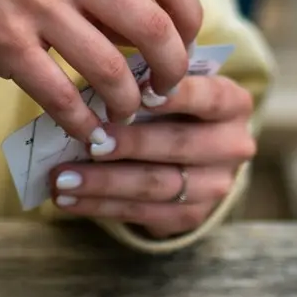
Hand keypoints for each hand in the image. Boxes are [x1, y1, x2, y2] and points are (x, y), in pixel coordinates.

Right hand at [0, 0, 202, 145]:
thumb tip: (157, 24)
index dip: (190, 21)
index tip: (185, 47)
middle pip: (154, 27)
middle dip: (171, 71)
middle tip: (165, 92)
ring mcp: (34, 0)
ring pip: (113, 69)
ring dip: (128, 104)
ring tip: (124, 116)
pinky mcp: (3, 41)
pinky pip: (63, 96)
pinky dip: (85, 123)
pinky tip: (89, 132)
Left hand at [50, 73, 256, 237]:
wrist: (193, 149)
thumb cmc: (169, 103)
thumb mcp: (168, 82)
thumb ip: (142, 80)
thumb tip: (91, 91)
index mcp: (233, 104)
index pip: (208, 97)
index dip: (176, 97)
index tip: (138, 92)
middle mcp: (233, 146)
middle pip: (179, 146)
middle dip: (130, 145)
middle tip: (90, 144)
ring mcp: (216, 186)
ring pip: (158, 185)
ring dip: (105, 184)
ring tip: (63, 180)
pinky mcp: (192, 216)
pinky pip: (144, 213)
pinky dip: (101, 207)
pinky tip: (69, 201)